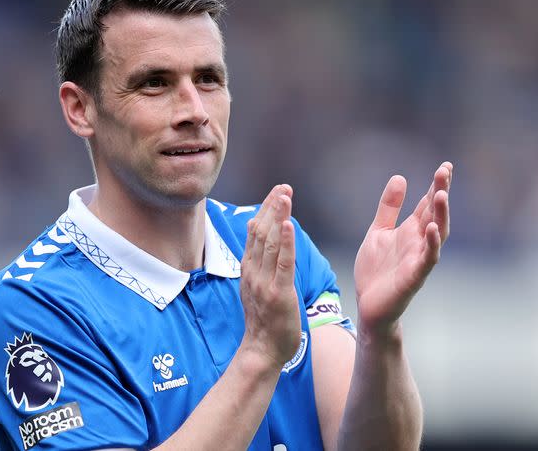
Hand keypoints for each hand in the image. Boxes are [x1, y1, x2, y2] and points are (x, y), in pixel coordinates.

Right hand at [239, 184, 301, 368]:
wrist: (261, 351)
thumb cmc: (264, 320)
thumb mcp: (256, 287)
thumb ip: (258, 264)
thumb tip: (261, 241)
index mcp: (248, 268)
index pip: (255, 232)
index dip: (265, 209)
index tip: (277, 191)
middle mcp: (253, 271)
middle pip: (261, 231)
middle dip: (272, 206)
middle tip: (283, 186)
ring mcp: (264, 282)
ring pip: (270, 242)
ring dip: (278, 216)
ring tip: (285, 195)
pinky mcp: (279, 293)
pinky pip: (283, 264)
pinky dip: (286, 242)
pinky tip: (289, 225)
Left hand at [354, 162, 452, 337]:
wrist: (369, 304)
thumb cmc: (376, 270)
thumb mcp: (378, 231)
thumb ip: (388, 207)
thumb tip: (400, 177)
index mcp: (411, 230)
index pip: (427, 204)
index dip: (436, 185)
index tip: (445, 166)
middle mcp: (419, 242)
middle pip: (435, 214)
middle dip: (441, 192)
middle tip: (445, 172)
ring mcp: (419, 259)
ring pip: (437, 234)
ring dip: (441, 215)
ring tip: (441, 194)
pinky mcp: (414, 276)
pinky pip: (427, 259)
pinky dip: (431, 244)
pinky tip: (431, 228)